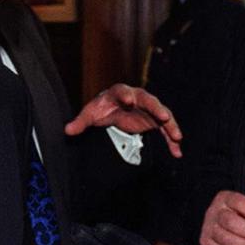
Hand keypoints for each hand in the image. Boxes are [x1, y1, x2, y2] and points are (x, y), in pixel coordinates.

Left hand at [64, 84, 182, 158]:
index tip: (129, 100)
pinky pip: (166, 130)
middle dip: (157, 109)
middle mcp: (138, 98)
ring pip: (162, 115)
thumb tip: (67, 131)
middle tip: (163, 117)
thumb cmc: (102, 108)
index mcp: (120, 93)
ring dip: (170, 126)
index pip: (123, 92)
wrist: (114, 108)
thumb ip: (81, 122)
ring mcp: (149, 109)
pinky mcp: (155, 121)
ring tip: (177, 137)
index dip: (126, 95)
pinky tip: (177, 153)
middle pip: (150, 101)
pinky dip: (171, 140)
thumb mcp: (91, 114)